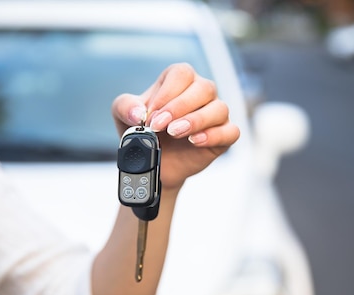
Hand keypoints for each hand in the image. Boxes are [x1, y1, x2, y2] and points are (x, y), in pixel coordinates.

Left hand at [112, 63, 239, 190]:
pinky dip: (214, 135)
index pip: (181, 74)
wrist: (154, 162)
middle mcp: (201, 93)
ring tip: (175, 133)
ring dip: (196, 121)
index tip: (151, 113)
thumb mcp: (124, 116)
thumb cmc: (144, 132)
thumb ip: (125, 107)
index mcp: (179, 80)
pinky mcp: (224, 135)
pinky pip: (230, 131)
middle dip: (179, 107)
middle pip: (203, 88)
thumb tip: (138, 113)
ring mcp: (215, 114)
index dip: (167, 92)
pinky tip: (196, 141)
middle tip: (159, 126)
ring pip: (219, 108)